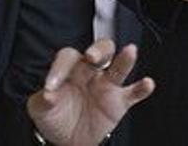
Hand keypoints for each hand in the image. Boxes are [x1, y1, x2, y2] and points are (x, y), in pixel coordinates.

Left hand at [27, 39, 154, 145]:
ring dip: (124, 60)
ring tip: (130, 51)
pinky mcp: (119, 102)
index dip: (59, 70)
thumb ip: (41, 101)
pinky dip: (141, 88)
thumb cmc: (54, 117)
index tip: (51, 88)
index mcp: (69, 69)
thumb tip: (48, 95)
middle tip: (92, 56)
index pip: (68, 58)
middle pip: (99, 51)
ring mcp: (106, 86)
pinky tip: (147, 83)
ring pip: (118, 68)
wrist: (67, 140)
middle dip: (97, 51)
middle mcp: (90, 73)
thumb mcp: (40, 109)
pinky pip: (133, 93)